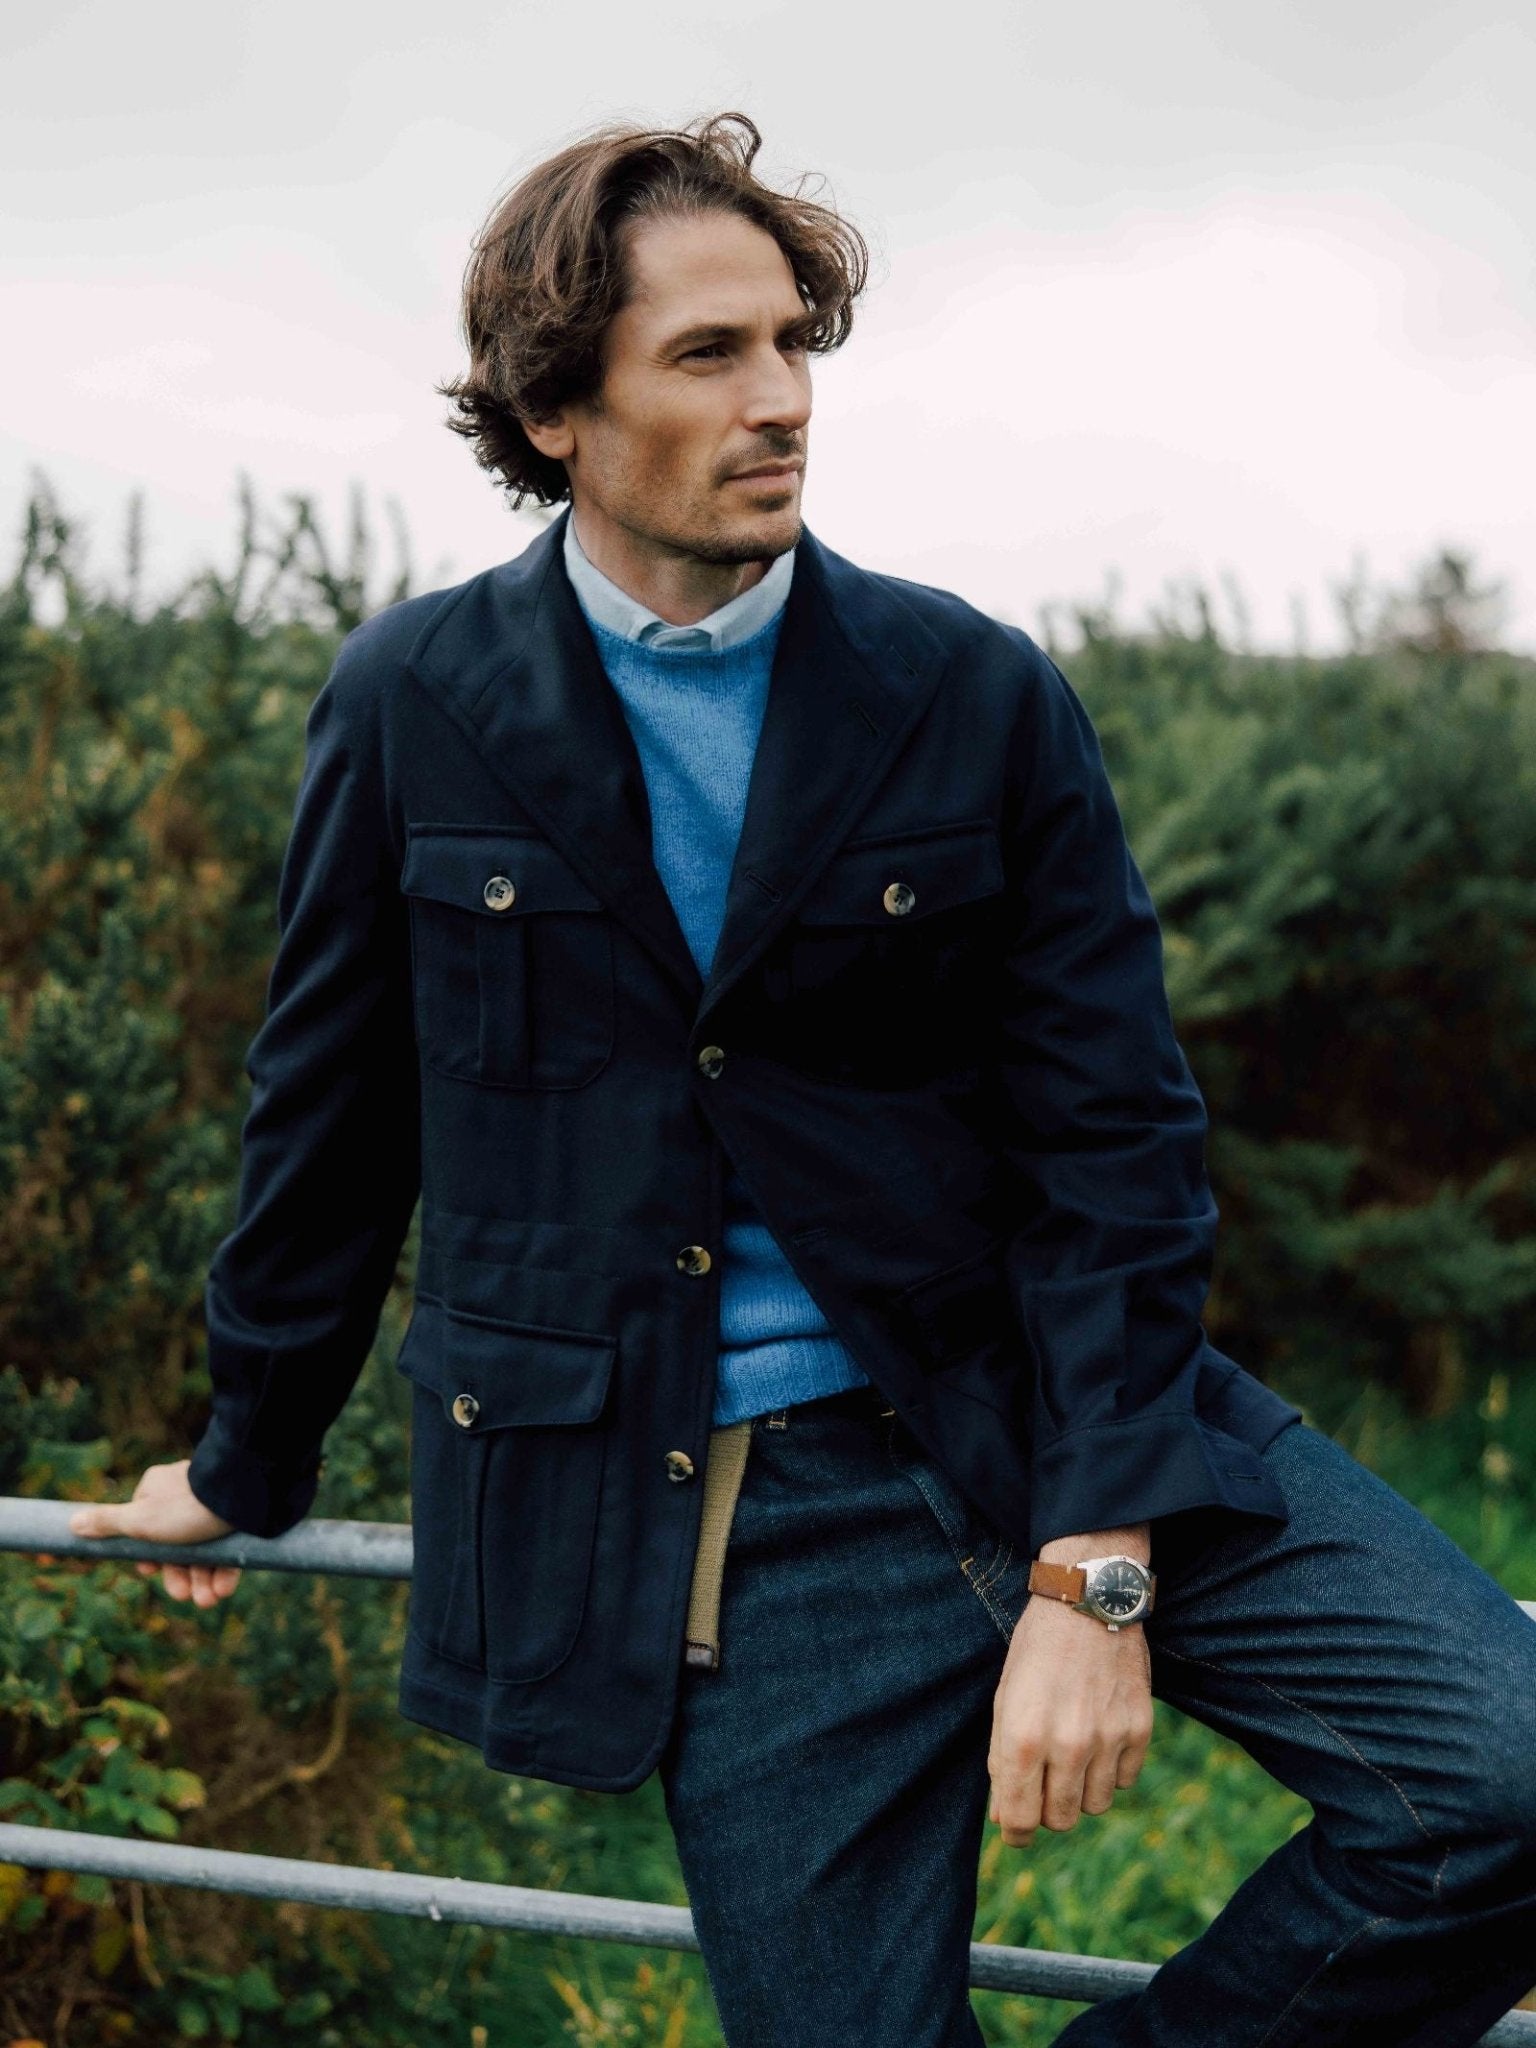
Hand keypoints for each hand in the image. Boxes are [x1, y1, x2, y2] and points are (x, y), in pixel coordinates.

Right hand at [68, 1459, 242, 1607]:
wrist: (245, 1494)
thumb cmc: (184, 1506)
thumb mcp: (139, 1519)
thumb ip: (107, 1524)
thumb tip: (73, 1523)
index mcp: (158, 1490)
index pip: (146, 1526)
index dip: (150, 1555)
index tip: (151, 1571)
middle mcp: (186, 1498)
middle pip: (177, 1546)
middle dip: (180, 1577)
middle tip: (186, 1597)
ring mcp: (215, 1509)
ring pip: (204, 1552)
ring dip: (203, 1582)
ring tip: (209, 1601)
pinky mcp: (240, 1521)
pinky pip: (228, 1550)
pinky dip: (224, 1572)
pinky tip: (224, 1590)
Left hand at [987, 1590, 1153, 1846]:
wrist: (1087, 1601)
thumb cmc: (1036, 1650)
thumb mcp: (1005, 1699)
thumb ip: (1002, 1760)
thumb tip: (1005, 1816)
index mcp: (1023, 1737)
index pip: (1020, 1820)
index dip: (1015, 1830)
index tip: (1016, 1826)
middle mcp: (1067, 1745)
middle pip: (1060, 1820)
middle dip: (1047, 1808)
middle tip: (1044, 1778)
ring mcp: (1108, 1739)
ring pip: (1095, 1805)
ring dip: (1081, 1790)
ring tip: (1073, 1751)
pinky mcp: (1140, 1730)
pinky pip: (1124, 1780)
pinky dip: (1111, 1769)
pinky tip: (1099, 1734)